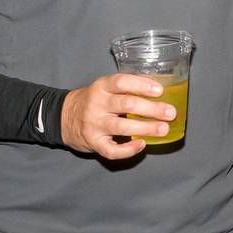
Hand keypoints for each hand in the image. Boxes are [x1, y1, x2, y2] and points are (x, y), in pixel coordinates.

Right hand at [59, 74, 174, 158]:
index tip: (159, 90)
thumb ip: (126, 87)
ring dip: (145, 128)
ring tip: (163, 129)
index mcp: (101, 87)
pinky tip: (142, 145)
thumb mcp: (104, 87)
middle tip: (170, 113)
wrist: (62, 117)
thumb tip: (158, 88)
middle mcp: (96, 105)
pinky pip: (111, 150)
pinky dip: (128, 150)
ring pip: (121, 127)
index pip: (122, 82)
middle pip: (126, 104)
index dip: (141, 85)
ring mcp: (93, 125)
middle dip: (151, 109)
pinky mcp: (92, 143)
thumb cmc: (93, 100)